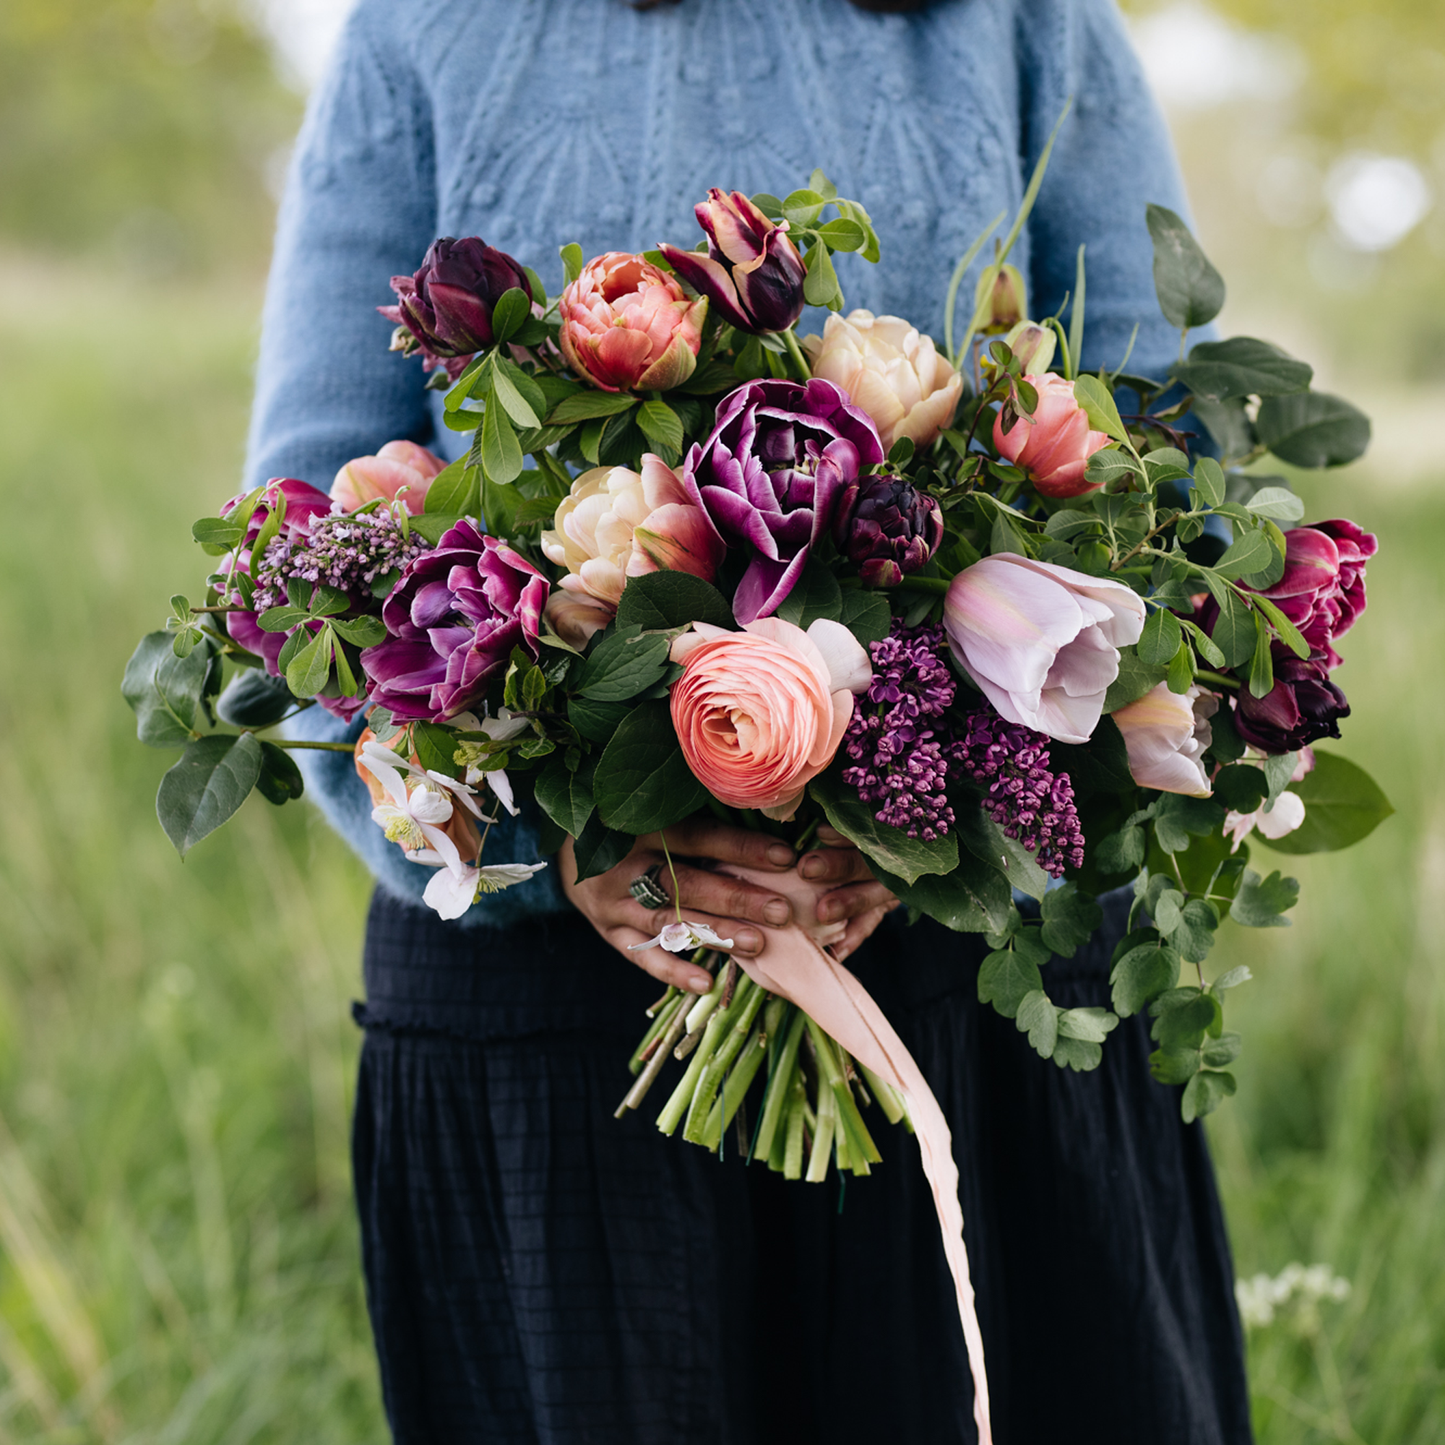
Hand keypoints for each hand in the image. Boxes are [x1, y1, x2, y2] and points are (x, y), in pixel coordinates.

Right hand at [558, 818, 895, 989]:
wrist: (567, 843)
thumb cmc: (629, 824)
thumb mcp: (654, 810)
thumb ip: (698, 818)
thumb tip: (764, 819)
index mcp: (643, 826)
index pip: (700, 837)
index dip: (742, 847)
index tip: (786, 857)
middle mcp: (626, 864)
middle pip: (687, 883)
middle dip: (737, 898)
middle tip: (781, 911)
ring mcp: (613, 901)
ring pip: (669, 921)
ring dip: (714, 934)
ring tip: (757, 944)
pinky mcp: (608, 930)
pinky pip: (641, 955)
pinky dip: (672, 971)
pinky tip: (705, 982)